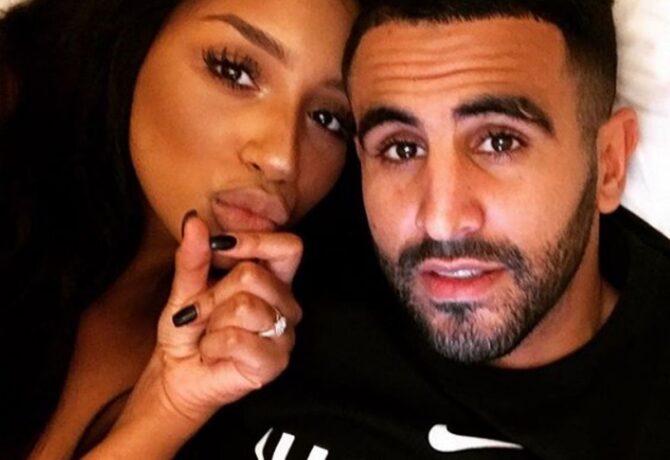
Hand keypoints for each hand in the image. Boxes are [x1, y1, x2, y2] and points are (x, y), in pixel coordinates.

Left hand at [86, 214, 301, 457]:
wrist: (177, 373)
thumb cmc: (189, 329)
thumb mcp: (185, 287)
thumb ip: (193, 256)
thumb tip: (194, 221)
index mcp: (274, 279)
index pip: (289, 246)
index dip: (255, 241)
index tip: (218, 246)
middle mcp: (286, 304)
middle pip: (254, 275)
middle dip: (213, 293)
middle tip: (199, 311)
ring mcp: (284, 334)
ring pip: (244, 307)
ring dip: (211, 322)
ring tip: (209, 333)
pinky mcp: (274, 363)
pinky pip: (237, 339)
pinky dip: (213, 345)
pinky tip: (214, 352)